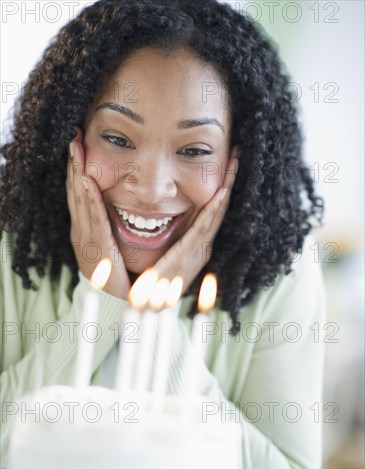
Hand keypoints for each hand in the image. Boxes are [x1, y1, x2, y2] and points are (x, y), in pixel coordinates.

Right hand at [66, 128, 130, 299]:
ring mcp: (85, 238)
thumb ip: (111, 225)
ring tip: (75, 149)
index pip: (81, 193)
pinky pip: (92, 217)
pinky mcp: (95, 247)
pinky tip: (86, 180)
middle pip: (76, 191)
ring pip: (80, 199)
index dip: (78, 169)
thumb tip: (116, 205)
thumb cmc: (120, 273)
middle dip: (74, 164)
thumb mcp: (112, 244)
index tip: (79, 145)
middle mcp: (82, 230)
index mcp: (87, 228)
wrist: (119, 302)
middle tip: (73, 137)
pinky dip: (88, 198)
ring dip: (77, 173)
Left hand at [153, 154, 238, 294]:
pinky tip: (222, 190)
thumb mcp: (159, 253)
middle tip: (237, 153)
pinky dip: (214, 208)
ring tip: (235, 161)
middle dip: (228, 179)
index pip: (210, 208)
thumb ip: (164, 237)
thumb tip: (154, 215)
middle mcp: (202, 245)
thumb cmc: (148, 281)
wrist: (144, 307)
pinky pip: (204, 227)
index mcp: (195, 244)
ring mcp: (199, 250)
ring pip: (216, 212)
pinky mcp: (190, 255)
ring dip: (226, 185)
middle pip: (218, 206)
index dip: (220, 185)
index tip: (226, 162)